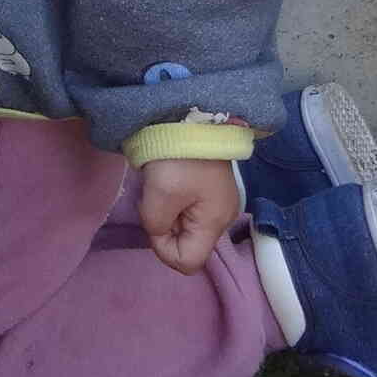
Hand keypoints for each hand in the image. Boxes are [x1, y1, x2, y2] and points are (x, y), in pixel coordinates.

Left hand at [139, 158, 241, 274]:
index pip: (187, 262)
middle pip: (187, 244)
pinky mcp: (211, 188)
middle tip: (155, 198)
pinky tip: (168, 180)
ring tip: (161, 185)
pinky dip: (173, 201)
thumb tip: (159, 230)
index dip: (163, 250)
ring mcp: (218, 201)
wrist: (191, 114)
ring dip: (167, 213)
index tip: (153, 220)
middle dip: (165, 228)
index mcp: (214, 223)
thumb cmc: (177, 157)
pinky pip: (187, 209)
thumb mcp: (159, 195)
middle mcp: (222, 217)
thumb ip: (156, 225)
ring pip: (185, 226)